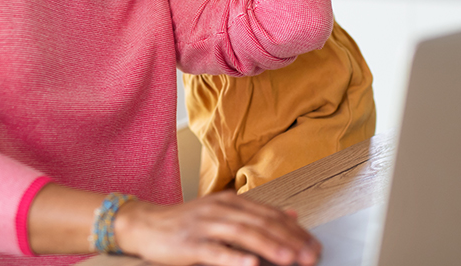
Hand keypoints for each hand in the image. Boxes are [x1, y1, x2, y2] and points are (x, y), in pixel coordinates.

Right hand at [115, 190, 320, 265]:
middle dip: (289, 240)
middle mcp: (221, 208)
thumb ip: (257, 213)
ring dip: (270, 247)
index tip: (314, 245)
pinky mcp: (189, 244)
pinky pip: (215, 251)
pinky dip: (234, 258)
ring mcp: (205, 225)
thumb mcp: (224, 211)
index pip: (270, 214)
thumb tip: (292, 214)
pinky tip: (251, 264)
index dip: (295, 230)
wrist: (146, 224)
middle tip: (310, 255)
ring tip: (290, 259)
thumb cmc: (186, 222)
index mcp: (231, 201)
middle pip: (261, 223)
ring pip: (243, 234)